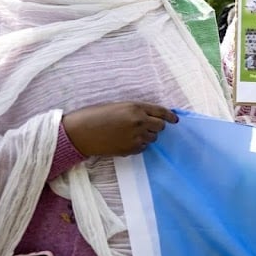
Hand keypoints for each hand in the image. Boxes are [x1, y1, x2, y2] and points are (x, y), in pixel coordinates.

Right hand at [62, 102, 177, 156]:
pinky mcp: (130, 149)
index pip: (161, 112)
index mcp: (135, 107)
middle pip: (160, 126)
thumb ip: (136, 110)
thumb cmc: (95, 116)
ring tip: (130, 133)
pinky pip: (143, 148)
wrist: (79, 132)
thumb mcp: (118, 106)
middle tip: (146, 127)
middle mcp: (139, 122)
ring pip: (152, 138)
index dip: (170, 116)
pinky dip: (138, 145)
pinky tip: (125, 141)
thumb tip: (151, 116)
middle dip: (156, 126)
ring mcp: (136, 137)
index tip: (175, 119)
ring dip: (146, 136)